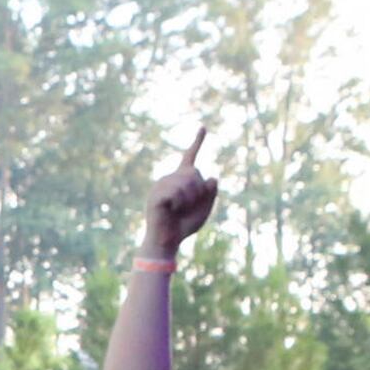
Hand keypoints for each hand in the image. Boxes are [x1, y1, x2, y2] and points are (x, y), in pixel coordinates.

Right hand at [141, 129, 218, 256]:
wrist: (166, 241)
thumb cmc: (184, 226)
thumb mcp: (205, 208)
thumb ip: (211, 192)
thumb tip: (213, 177)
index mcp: (181, 180)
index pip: (190, 157)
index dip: (197, 142)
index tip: (203, 127)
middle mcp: (170, 178)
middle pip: (195, 174)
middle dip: (198, 192)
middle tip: (186, 207)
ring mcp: (161, 186)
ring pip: (187, 183)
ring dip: (189, 201)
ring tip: (177, 211)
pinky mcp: (156, 195)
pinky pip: (176, 193)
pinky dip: (179, 205)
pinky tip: (171, 211)